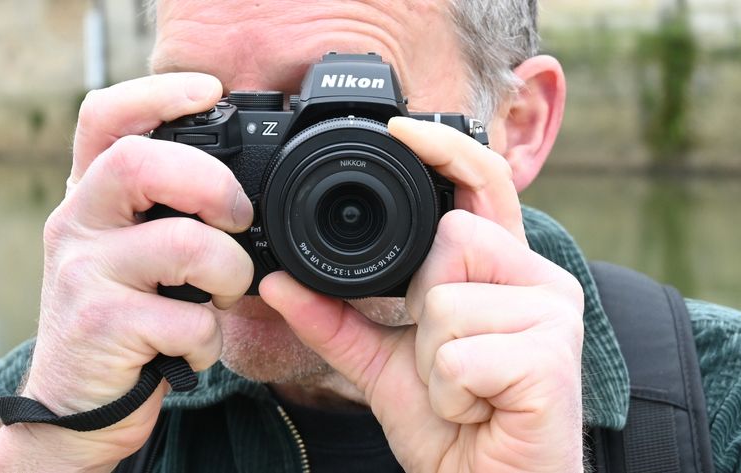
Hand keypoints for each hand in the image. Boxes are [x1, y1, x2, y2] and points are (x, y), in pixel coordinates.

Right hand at [0, 73, 253, 471]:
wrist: (73, 405)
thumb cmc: (118, 317)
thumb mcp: (127, 251)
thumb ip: (162, 212)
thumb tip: (238, 185)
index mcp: (89, 197)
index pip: (104, 117)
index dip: (157, 92)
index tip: (210, 90)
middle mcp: (77, 223)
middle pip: (140, 162)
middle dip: (213, 184)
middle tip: (236, 217)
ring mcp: (85, 274)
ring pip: (186, 244)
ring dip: (230, 273)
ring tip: (221, 294)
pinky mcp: (103, 326)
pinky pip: (190, 318)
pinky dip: (210, 338)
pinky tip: (193, 346)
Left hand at [260, 117, 584, 471]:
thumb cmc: (451, 423)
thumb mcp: (381, 363)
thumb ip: (333, 318)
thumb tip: (276, 281)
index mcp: (505, 269)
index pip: (484, 183)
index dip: (447, 150)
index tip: (399, 127)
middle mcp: (540, 279)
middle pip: (450, 240)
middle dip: (423, 309)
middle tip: (445, 358)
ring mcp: (554, 315)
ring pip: (446, 301)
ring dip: (431, 361)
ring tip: (462, 389)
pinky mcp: (552, 358)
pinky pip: (460, 353)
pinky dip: (449, 391)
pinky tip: (479, 408)